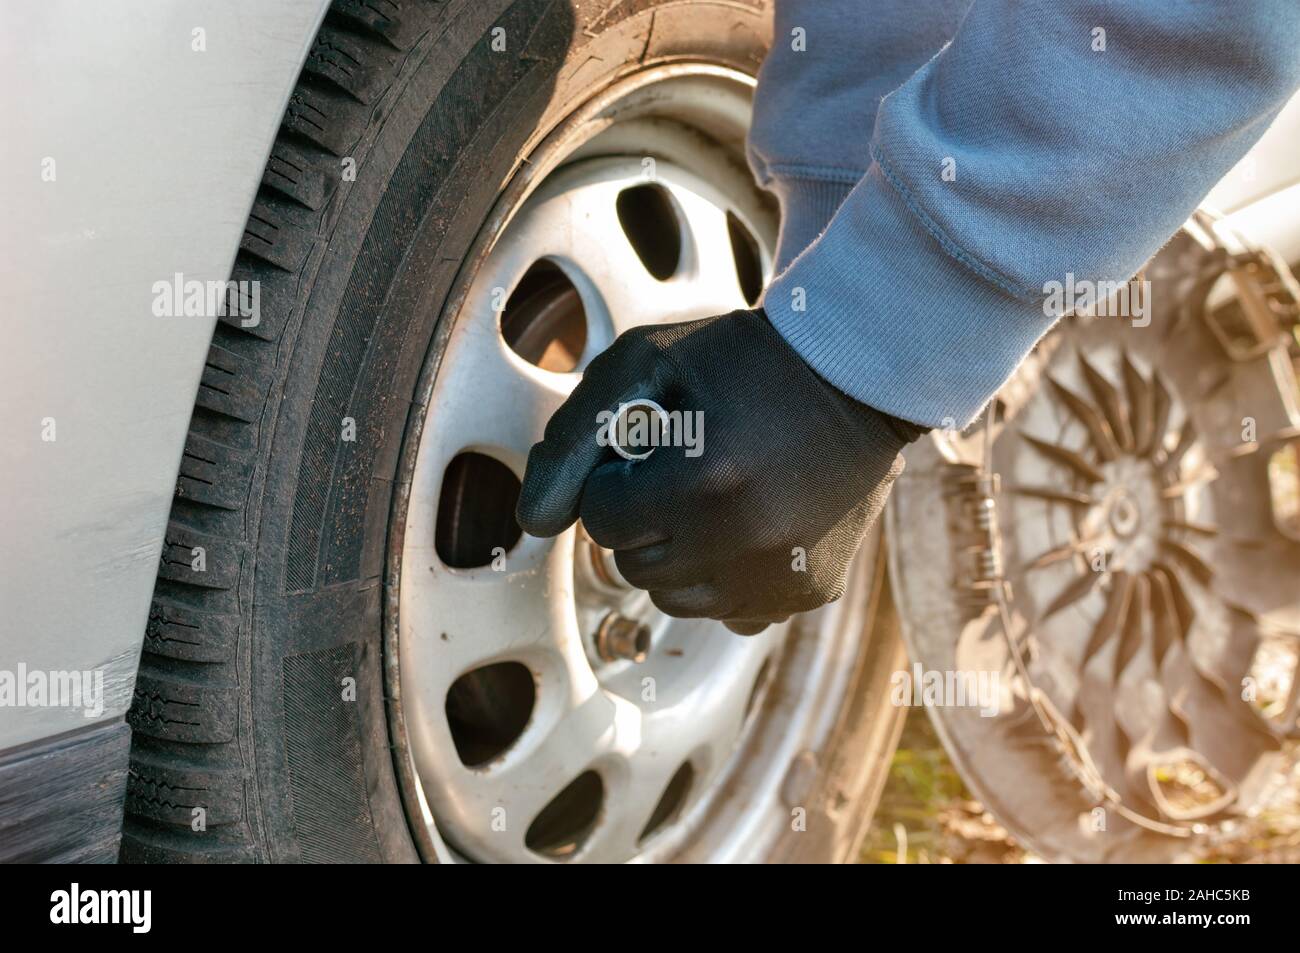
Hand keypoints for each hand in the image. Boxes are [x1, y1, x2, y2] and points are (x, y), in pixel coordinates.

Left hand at [516, 309, 922, 633]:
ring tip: (712, 497)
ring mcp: (781, 576)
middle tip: (682, 468)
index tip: (650, 450)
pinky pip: (731, 614)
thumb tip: (535, 523)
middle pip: (633, 566)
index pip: (601, 521)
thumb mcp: (642, 366)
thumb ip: (573, 441)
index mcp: (701, 482)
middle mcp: (745, 542)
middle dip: (640, 521)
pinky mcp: (808, 592)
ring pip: (676, 600)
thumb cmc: (739, 361)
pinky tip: (748, 525)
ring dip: (676, 555)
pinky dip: (725, 578)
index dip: (614, 482)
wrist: (854, 374)